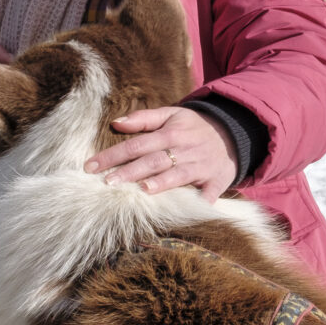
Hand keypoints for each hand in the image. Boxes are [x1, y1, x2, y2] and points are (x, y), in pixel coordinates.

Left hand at [86, 105, 236, 198]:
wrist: (234, 133)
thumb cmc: (194, 126)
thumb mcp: (172, 114)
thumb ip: (144, 118)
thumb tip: (116, 123)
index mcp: (170, 133)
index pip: (136, 144)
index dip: (113, 155)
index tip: (90, 166)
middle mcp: (184, 149)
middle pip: (153, 160)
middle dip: (129, 171)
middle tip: (107, 183)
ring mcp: (201, 166)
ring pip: (178, 175)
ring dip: (160, 183)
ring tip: (141, 190)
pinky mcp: (217, 181)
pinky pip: (208, 194)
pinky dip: (200, 202)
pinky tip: (186, 210)